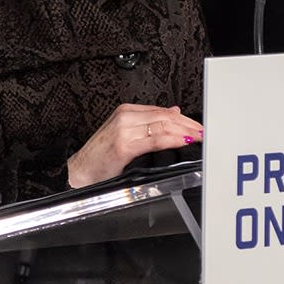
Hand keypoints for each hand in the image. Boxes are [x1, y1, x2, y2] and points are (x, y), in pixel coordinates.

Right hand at [67, 104, 203, 188]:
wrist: (79, 172)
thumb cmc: (100, 156)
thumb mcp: (125, 133)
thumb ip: (148, 122)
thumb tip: (173, 112)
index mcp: (126, 112)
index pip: (163, 111)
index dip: (184, 118)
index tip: (198, 126)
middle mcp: (125, 117)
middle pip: (165, 116)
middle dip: (188, 125)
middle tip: (204, 132)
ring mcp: (124, 130)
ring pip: (162, 126)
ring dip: (184, 132)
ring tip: (198, 138)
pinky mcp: (123, 145)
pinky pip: (154, 140)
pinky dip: (171, 140)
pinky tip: (182, 142)